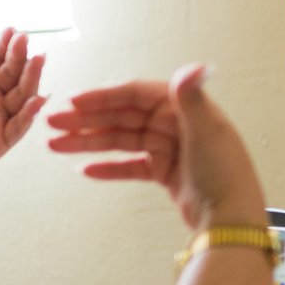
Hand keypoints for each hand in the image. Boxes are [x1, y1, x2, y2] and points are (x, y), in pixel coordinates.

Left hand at [0, 19, 45, 195]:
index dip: (5, 45)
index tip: (13, 31)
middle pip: (12, 74)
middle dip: (21, 58)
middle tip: (26, 42)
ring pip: (21, 96)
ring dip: (31, 79)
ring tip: (37, 61)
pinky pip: (19, 126)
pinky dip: (29, 113)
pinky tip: (37, 98)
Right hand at [43, 64, 264, 232]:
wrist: (231, 218)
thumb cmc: (225, 172)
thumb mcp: (208, 131)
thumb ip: (193, 98)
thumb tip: (195, 67)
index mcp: (184, 108)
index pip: (136, 94)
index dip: (104, 96)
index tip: (75, 101)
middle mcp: (175, 125)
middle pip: (123, 117)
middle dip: (87, 120)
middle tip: (53, 124)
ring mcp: (169, 148)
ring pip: (121, 141)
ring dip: (89, 143)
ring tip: (56, 146)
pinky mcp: (165, 172)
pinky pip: (130, 166)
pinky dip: (109, 168)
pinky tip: (85, 169)